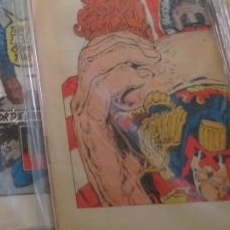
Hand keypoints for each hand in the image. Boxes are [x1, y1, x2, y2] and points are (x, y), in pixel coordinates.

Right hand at [70, 30, 160, 205]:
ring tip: (149, 61)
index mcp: (86, 94)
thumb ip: (128, 95)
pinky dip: (123, 76)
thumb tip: (146, 70)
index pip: (91, 52)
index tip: (143, 42)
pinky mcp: (90, 122)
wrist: (117, 189)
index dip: (116, 40)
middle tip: (150, 51)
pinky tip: (142, 80)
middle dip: (121, 42)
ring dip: (124, 55)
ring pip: (94, 64)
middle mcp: (79, 98)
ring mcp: (82, 110)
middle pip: (90, 52)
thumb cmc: (126, 156)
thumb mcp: (127, 117)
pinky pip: (102, 87)